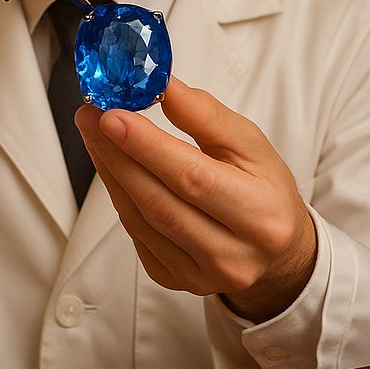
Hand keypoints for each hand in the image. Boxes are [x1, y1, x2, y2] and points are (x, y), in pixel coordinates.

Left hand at [75, 77, 315, 321]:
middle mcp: (232, 255)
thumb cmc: (265, 189)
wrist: (278, 248)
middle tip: (91, 116)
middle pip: (159, 202)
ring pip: (140, 221)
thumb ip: (206, 115)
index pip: (192, 178)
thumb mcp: (251, 144)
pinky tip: (114, 169)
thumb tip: (163, 87)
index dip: (147, 147)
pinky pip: (136, 237)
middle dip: (117, 155)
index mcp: (260, 215)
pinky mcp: (177, 282)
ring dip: (111, 173)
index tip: (112, 115)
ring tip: (95, 135)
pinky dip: (121, 198)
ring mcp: (201, 276)